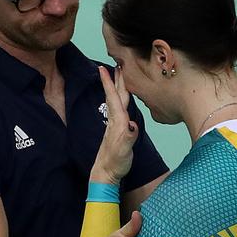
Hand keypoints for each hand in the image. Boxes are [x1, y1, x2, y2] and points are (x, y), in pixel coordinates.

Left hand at [90, 67, 138, 184]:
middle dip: (117, 78)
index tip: (104, 68)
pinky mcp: (119, 129)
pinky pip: (121, 108)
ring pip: (118, 100)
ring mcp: (116, 124)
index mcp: (118, 121)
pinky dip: (122, 99)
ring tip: (121, 74)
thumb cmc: (115, 162)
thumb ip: (128, 137)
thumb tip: (132, 125)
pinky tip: (124, 98)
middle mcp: (116, 120)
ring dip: (119, 86)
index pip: (113, 98)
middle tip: (118, 62)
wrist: (105, 174)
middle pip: (117, 95)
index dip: (109, 83)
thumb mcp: (123, 151)